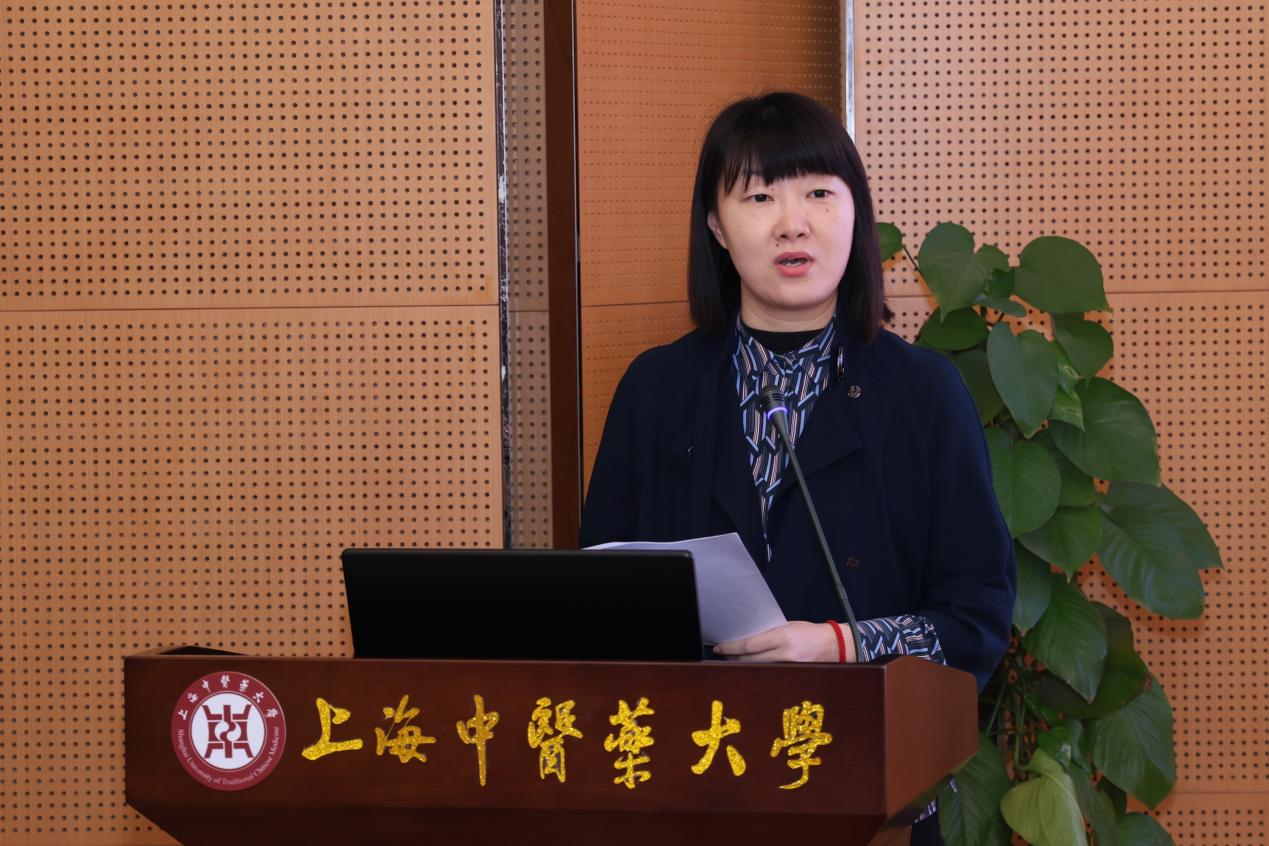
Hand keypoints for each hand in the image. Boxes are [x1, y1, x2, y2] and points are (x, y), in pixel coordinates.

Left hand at [713, 621, 854, 662]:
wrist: (836, 646)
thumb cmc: (811, 632)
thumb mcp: (789, 626)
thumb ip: (770, 634)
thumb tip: (747, 639)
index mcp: (783, 637)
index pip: (750, 645)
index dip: (731, 648)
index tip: (719, 647)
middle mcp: (785, 654)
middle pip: (750, 660)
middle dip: (734, 657)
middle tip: (722, 654)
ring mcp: (790, 667)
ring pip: (758, 669)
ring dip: (744, 665)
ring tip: (734, 660)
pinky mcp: (794, 676)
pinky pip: (770, 674)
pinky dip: (759, 671)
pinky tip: (752, 668)